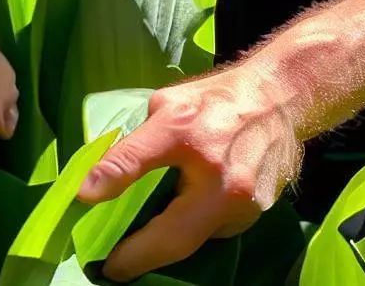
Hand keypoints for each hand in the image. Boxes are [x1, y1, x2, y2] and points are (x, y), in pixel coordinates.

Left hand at [77, 62, 301, 281]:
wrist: (278, 99)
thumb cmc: (216, 98)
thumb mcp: (168, 104)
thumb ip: (135, 144)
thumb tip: (95, 185)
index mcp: (189, 132)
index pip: (140, 159)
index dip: (110, 181)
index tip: (85, 208)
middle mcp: (221, 175)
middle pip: (175, 236)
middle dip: (139, 257)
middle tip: (112, 266)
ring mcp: (245, 202)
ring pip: (196, 238)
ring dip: (167, 242)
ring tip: (141, 241)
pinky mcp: (257, 214)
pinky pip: (215, 230)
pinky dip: (193, 228)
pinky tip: (181, 216)